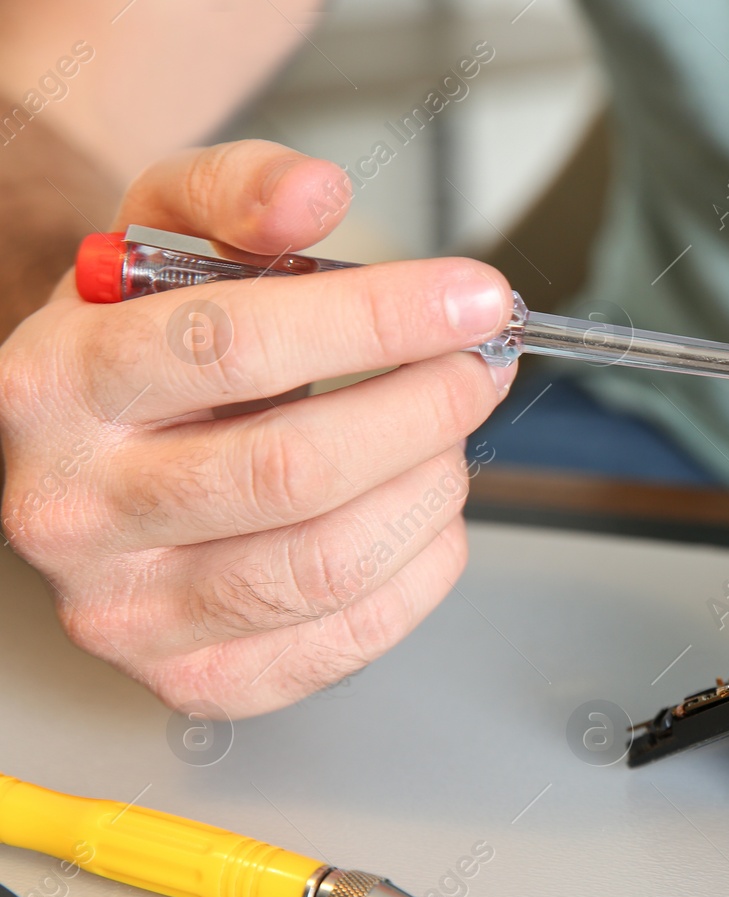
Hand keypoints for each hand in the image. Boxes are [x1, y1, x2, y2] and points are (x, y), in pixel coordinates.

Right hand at [0, 140, 516, 714]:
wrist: (82, 449)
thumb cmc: (141, 342)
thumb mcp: (162, 236)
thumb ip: (236, 195)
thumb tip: (316, 193)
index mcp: (58, 385)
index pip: (234, 346)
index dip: (379, 319)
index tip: (475, 302)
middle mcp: (74, 510)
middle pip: (293, 471)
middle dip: (425, 411)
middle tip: (478, 369)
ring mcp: (128, 613)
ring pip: (327, 566)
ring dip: (429, 490)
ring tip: (448, 437)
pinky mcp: (194, 679)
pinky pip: (347, 637)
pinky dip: (423, 570)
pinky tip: (426, 512)